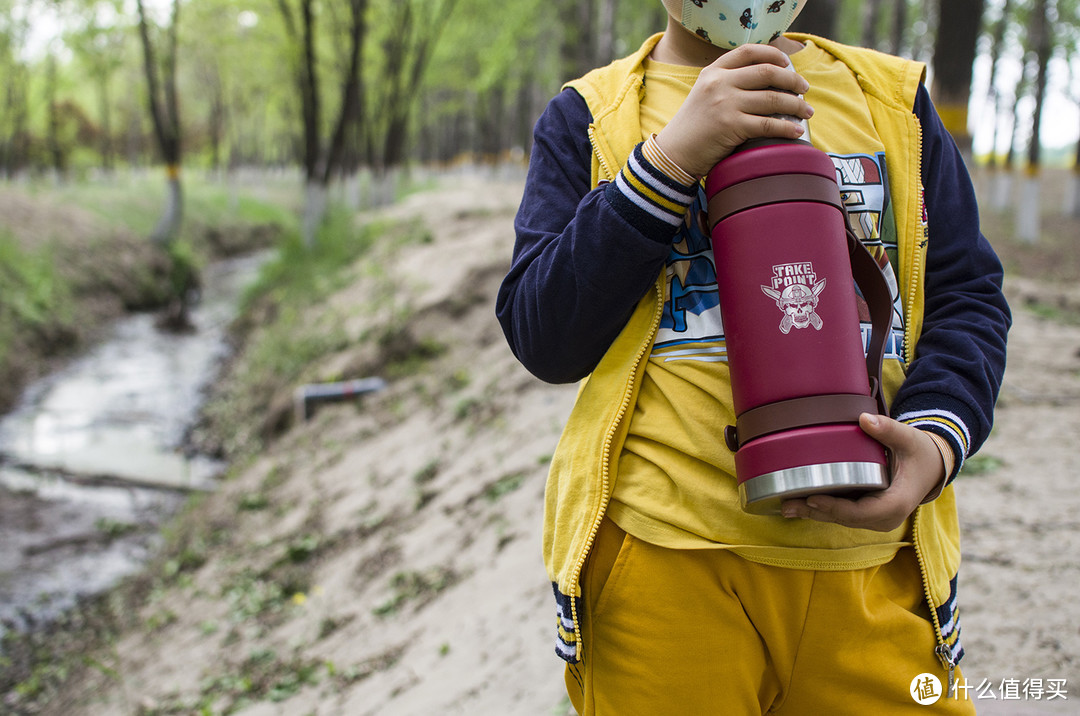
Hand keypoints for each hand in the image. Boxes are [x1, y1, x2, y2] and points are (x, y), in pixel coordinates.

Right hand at [653, 44, 813, 178]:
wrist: (675, 152)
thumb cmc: (694, 127)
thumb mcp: (705, 94)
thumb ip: (728, 83)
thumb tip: (768, 82)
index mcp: (713, 71)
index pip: (749, 52)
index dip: (773, 54)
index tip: (787, 64)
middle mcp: (720, 83)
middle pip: (767, 72)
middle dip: (793, 81)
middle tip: (804, 90)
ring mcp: (725, 103)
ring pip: (772, 98)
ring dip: (796, 105)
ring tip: (806, 112)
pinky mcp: (731, 125)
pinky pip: (768, 124)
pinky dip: (786, 127)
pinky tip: (795, 130)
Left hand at [779, 413, 946, 531]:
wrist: (930, 466)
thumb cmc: (919, 453)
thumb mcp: (907, 438)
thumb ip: (887, 429)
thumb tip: (865, 419)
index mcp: (896, 503)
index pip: (860, 512)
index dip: (834, 508)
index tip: (811, 499)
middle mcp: (885, 517)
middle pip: (845, 519)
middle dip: (816, 512)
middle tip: (787, 504)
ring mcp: (876, 519)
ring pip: (841, 520)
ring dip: (814, 514)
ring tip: (786, 506)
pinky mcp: (868, 515)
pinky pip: (843, 515)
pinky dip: (822, 510)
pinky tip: (799, 505)